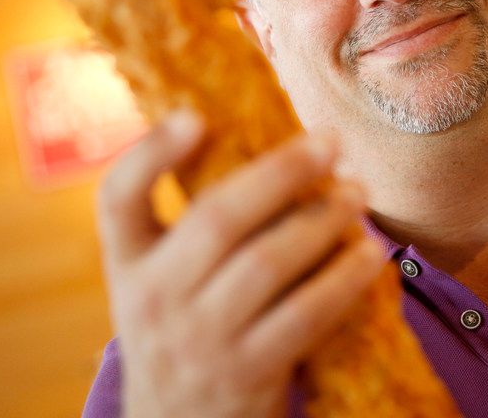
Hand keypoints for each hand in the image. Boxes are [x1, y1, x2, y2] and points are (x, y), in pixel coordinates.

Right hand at [97, 109, 384, 417]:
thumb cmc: (183, 329)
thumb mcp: (161, 279)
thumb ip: (192, 226)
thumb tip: (272, 145)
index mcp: (127, 262)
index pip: (116, 198)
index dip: (149, 152)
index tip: (195, 114)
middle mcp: (152, 298)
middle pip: (217, 218)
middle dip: (282, 171)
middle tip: (332, 141)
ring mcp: (199, 339)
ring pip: (268, 263)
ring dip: (324, 220)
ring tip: (359, 192)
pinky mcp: (247, 372)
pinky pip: (305, 315)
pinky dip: (344, 279)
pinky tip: (371, 254)